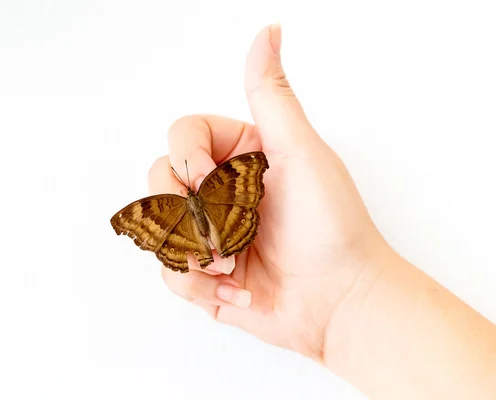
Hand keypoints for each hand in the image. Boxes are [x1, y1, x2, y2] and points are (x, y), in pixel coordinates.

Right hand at [148, 24, 389, 361]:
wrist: (341, 301)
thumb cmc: (331, 227)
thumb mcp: (301, 153)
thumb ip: (271, 96)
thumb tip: (268, 32)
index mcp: (239, 155)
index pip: (183, 136)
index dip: (186, 157)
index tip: (209, 181)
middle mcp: (220, 191)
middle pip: (160, 178)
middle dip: (184, 209)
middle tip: (220, 230)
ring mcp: (210, 232)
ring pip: (157, 226)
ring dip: (190, 250)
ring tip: (229, 266)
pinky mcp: (205, 272)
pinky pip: (170, 271)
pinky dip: (196, 285)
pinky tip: (234, 290)